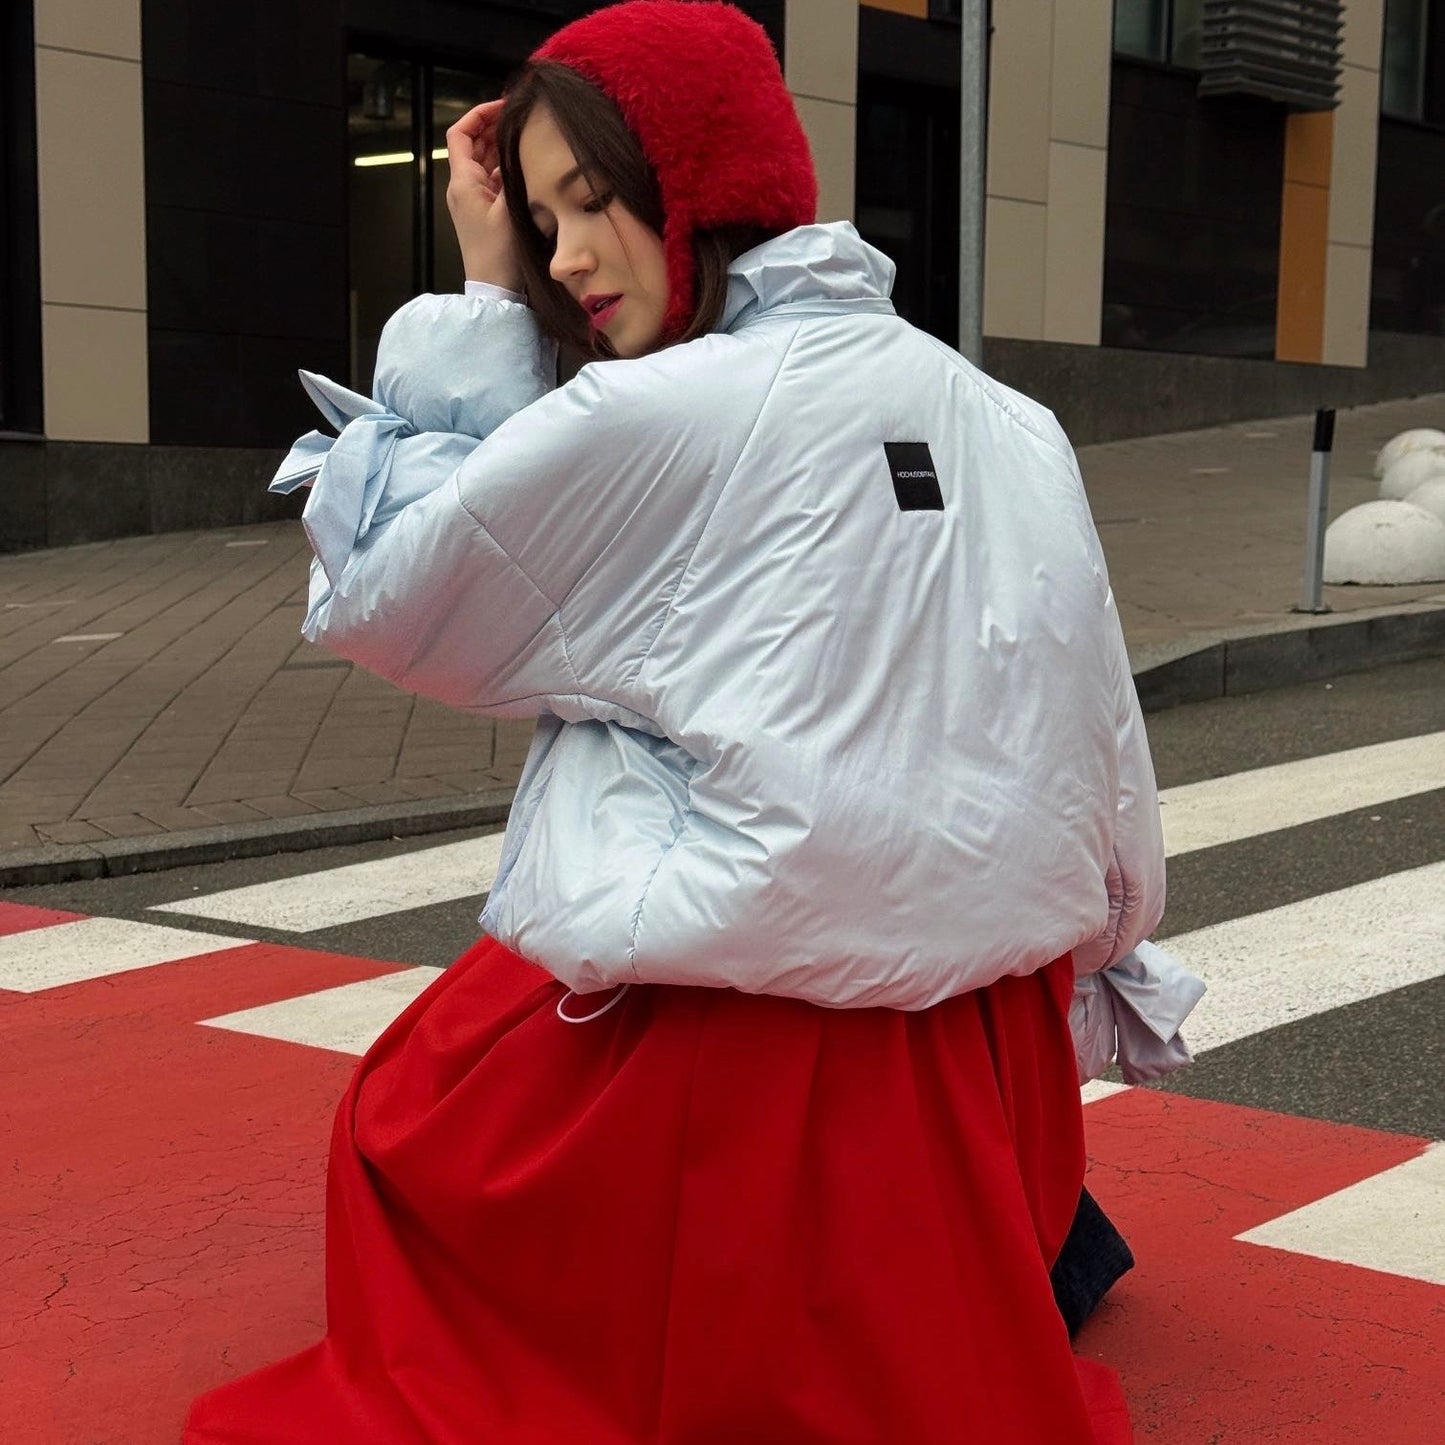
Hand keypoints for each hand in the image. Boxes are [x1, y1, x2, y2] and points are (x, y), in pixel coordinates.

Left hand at [445, 100, 522, 292]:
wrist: (495, 289)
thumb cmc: (499, 254)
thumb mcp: (510, 211)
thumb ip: (514, 176)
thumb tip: (522, 149)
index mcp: (463, 182)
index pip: (459, 134)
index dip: (478, 115)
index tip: (501, 107)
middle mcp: (463, 188)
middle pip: (472, 145)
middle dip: (492, 127)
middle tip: (518, 118)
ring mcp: (473, 201)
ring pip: (484, 162)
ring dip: (500, 147)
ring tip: (524, 136)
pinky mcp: (485, 213)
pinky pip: (493, 181)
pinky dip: (505, 168)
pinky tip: (524, 165)